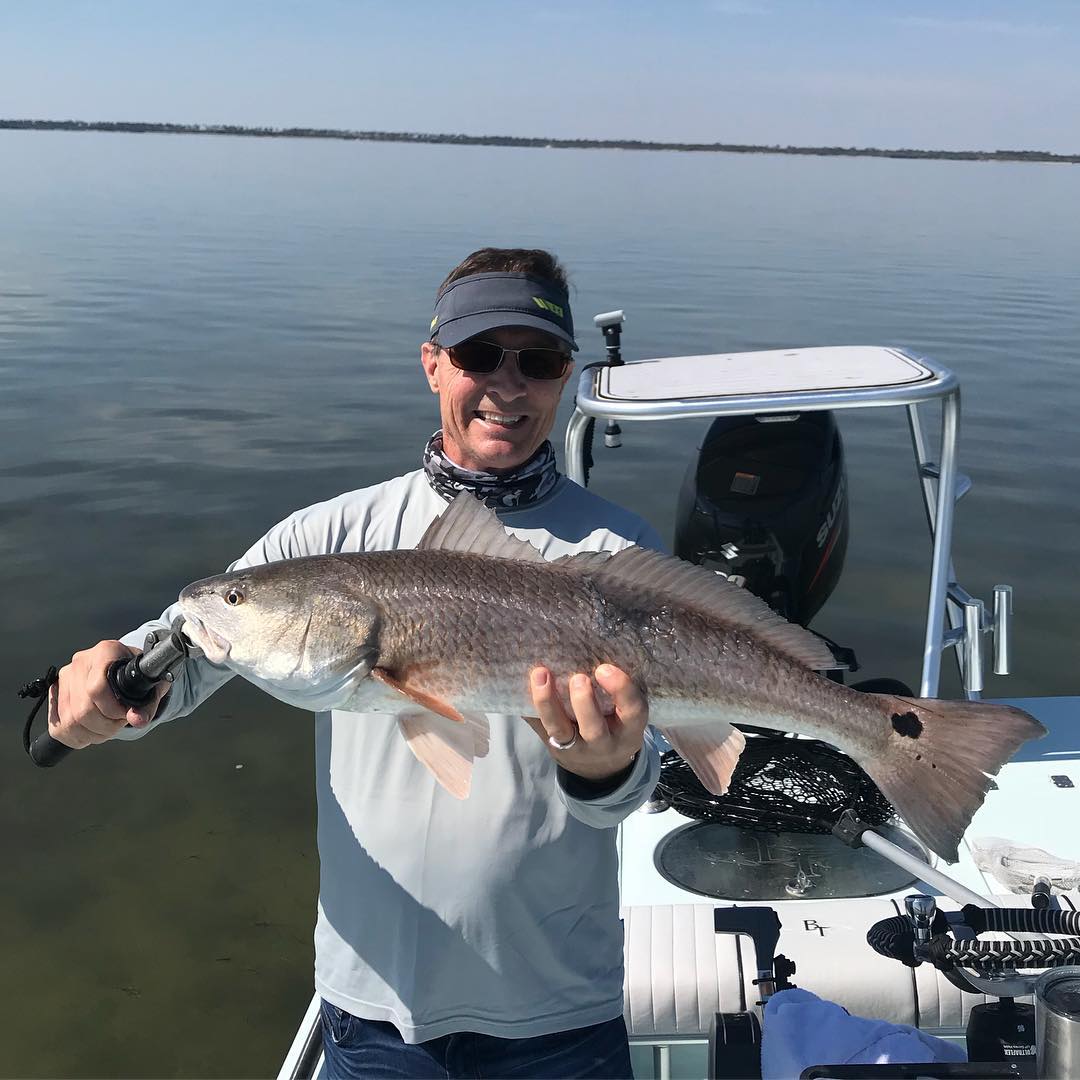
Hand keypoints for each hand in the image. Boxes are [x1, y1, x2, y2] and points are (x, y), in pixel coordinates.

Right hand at [47, 640, 169, 749]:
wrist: (126, 670)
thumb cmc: (138, 676)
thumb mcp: (151, 685)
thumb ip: (147, 704)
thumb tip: (138, 720)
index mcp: (106, 652)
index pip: (96, 689)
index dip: (112, 710)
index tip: (125, 715)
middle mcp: (81, 662)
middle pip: (83, 709)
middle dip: (105, 726)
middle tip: (118, 723)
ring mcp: (64, 678)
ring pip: (70, 721)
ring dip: (92, 734)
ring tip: (108, 728)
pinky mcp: (55, 694)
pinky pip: (59, 727)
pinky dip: (77, 737)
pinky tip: (92, 731)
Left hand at [525, 664, 647, 781]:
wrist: (601, 768)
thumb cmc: (616, 726)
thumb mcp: (628, 716)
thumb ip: (619, 693)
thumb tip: (594, 646)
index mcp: (629, 731)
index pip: (633, 711)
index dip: (621, 690)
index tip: (604, 668)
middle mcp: (604, 744)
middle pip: (593, 729)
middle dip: (584, 703)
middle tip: (578, 677)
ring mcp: (576, 750)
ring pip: (559, 730)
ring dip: (548, 702)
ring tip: (540, 674)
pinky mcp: (553, 748)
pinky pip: (538, 728)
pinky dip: (529, 707)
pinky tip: (521, 686)